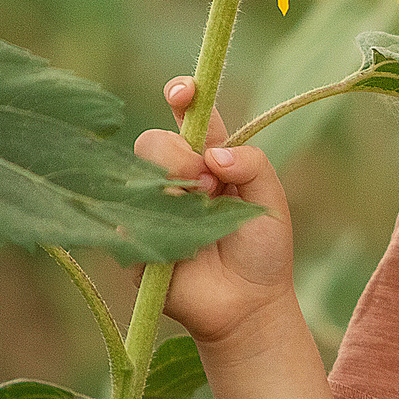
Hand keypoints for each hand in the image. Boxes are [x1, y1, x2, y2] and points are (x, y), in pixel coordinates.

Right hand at [132, 77, 298, 347]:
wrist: (248, 306)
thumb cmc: (262, 251)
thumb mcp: (270, 198)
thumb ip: (252, 163)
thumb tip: (214, 154)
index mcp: (210, 160)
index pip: (190, 117)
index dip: (183, 97)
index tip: (183, 92)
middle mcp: (177, 179)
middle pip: (154, 141)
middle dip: (178, 154)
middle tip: (208, 182)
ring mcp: (152, 206)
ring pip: (137, 169)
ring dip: (171, 180)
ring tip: (200, 205)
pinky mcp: (135, 237)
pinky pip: (128, 213)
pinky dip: (156, 215)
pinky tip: (180, 233)